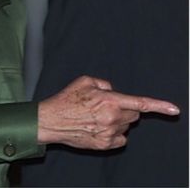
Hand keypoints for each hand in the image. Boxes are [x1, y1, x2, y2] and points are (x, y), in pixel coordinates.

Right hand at [37, 75, 179, 149]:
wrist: (51, 121)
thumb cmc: (66, 100)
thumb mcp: (83, 81)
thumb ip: (103, 83)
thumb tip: (112, 90)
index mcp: (110, 100)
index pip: (140, 103)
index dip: (159, 106)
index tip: (174, 109)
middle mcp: (113, 117)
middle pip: (132, 115)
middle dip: (124, 110)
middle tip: (105, 108)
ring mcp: (110, 133)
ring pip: (125, 127)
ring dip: (117, 122)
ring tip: (95, 118)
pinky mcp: (105, 144)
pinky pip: (120, 139)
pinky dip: (113, 134)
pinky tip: (97, 129)